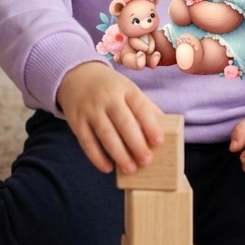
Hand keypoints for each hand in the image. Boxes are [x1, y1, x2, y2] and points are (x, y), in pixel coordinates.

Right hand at [57, 61, 163, 175]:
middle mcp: (107, 98)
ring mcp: (90, 109)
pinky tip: (108, 168)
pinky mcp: (76, 121)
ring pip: (105, 133)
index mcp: (125, 89)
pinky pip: (87, 141)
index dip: (150, 124)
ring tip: (130, 169)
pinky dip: (97, 157)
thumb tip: (167, 131)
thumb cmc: (111, 88)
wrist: (77, 75)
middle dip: (136, 143)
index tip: (159, 141)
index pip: (140, 106)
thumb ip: (146, 108)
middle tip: (147, 161)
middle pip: (123, 122)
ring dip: (118, 153)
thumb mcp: (129, 90)